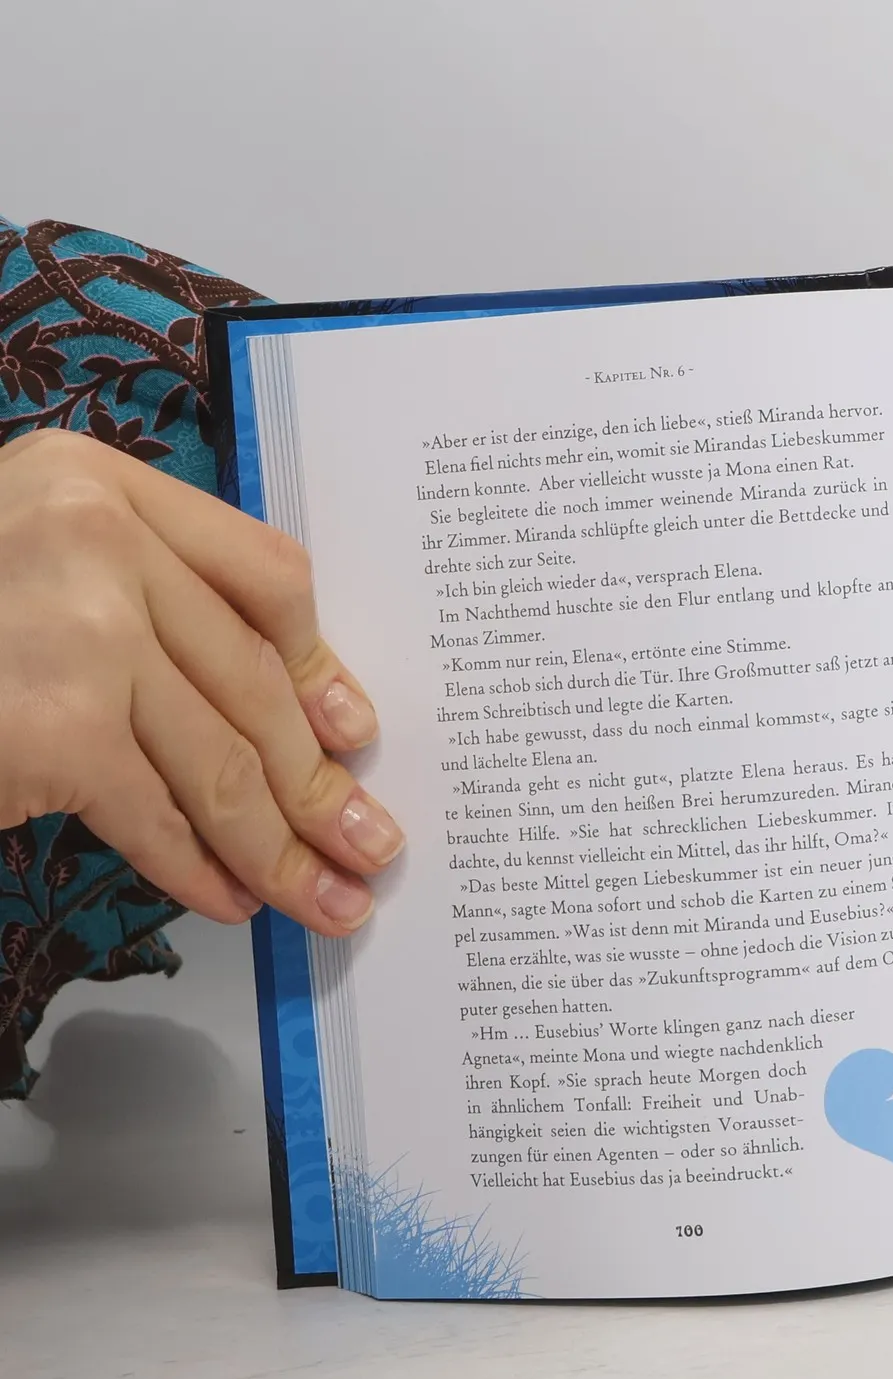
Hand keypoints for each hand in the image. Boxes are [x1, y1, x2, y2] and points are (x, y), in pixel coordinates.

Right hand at [0, 428, 401, 933]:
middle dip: (320, 785)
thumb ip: (138, 597)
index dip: (318, 663)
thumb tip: (296, 714)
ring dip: (281, 846)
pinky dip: (199, 866)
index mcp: (92, 479)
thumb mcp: (27, 562)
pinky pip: (155, 811)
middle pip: (252, 682)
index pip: (262, 572)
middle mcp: (92, 537)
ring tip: (329, 899)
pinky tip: (231, 899)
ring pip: (221, 758)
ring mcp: (75, 629)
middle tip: (372, 848)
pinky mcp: (52, 725)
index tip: (353, 730)